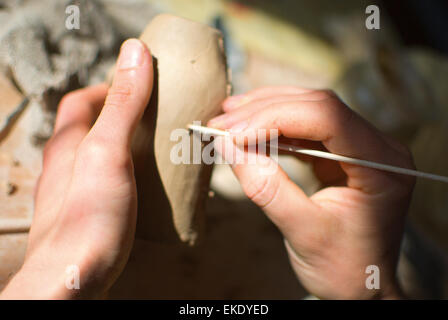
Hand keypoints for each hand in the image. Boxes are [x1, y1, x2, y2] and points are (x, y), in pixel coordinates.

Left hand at [0, 39, 152, 298]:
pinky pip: (111, 184)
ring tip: (159, 152)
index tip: (138, 88)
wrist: (74, 277)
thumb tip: (135, 54)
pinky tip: (149, 188)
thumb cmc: (87, 218)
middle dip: (124, 118)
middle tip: (157, 120)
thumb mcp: (108, 152)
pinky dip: (130, 177)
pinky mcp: (91, 215)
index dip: (107, 88)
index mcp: (68, 145)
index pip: (82, 102)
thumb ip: (123, 105)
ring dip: (129, 149)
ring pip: (103, 159)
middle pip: (93, 129)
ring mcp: (77, 192)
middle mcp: (67, 167)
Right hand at [208, 87, 414, 298]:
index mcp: (382, 165)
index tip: (234, 134)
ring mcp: (360, 146)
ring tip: (228, 121)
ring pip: (309, 110)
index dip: (276, 117)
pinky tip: (248, 130)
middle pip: (318, 107)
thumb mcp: (303, 232)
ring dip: (265, 112)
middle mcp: (378, 146)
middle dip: (264, 112)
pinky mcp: (341, 153)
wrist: (360, 284)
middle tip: (221, 124)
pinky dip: (273, 127)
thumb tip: (227, 146)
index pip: (329, 118)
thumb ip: (266, 188)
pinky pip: (306, 128)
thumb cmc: (342, 267)